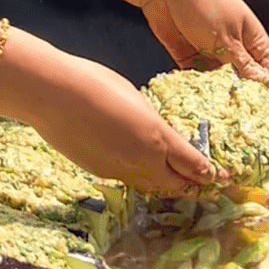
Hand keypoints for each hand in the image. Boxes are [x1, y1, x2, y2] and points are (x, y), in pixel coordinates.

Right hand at [16, 50, 219, 195]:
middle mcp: (142, 161)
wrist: (52, 95)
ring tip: (172, 180)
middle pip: (174, 183)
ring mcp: (118, 170)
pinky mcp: (98, 172)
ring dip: (164, 183)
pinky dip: (139, 176)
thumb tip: (156, 132)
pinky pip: (127, 178)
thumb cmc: (93, 83)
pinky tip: (136, 166)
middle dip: (189, 183)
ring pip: (150, 185)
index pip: (192, 164)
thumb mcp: (135, 98)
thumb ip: (152, 122)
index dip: (206, 172)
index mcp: (157, 138)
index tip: (217, 176)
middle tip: (198, 182)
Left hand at [68, 0, 268, 106]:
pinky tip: (193, 103)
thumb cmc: (203, 1)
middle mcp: (235, 48)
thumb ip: (244, 66)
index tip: (266, 119)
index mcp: (254, 40)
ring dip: (216, 98)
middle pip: (244, 82)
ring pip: (218, 84)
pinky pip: (195, 79)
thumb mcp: (227, 38)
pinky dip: (195, 90)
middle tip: (237, 125)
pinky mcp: (187, 55)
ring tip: (214, 119)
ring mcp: (211, 51)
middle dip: (242, 102)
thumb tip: (267, 88)